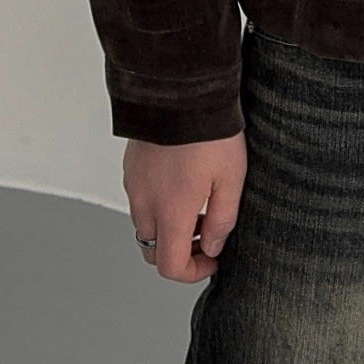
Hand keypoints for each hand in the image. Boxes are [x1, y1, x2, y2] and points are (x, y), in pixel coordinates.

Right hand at [123, 132, 246, 282]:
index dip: (192, 272)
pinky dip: (157, 203)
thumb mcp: (231, 179)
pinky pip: (139, 197)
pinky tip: (181, 182)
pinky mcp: (131, 165)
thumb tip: (211, 247)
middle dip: (178, 251)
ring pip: (144, 223)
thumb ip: (221, 220)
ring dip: (168, 226)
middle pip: (152, 248)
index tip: (212, 259)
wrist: (183, 91)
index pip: (169, 265)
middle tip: (205, 233)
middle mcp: (145, 201)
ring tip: (197, 203)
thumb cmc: (211, 132)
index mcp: (171, 211)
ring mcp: (134, 182)